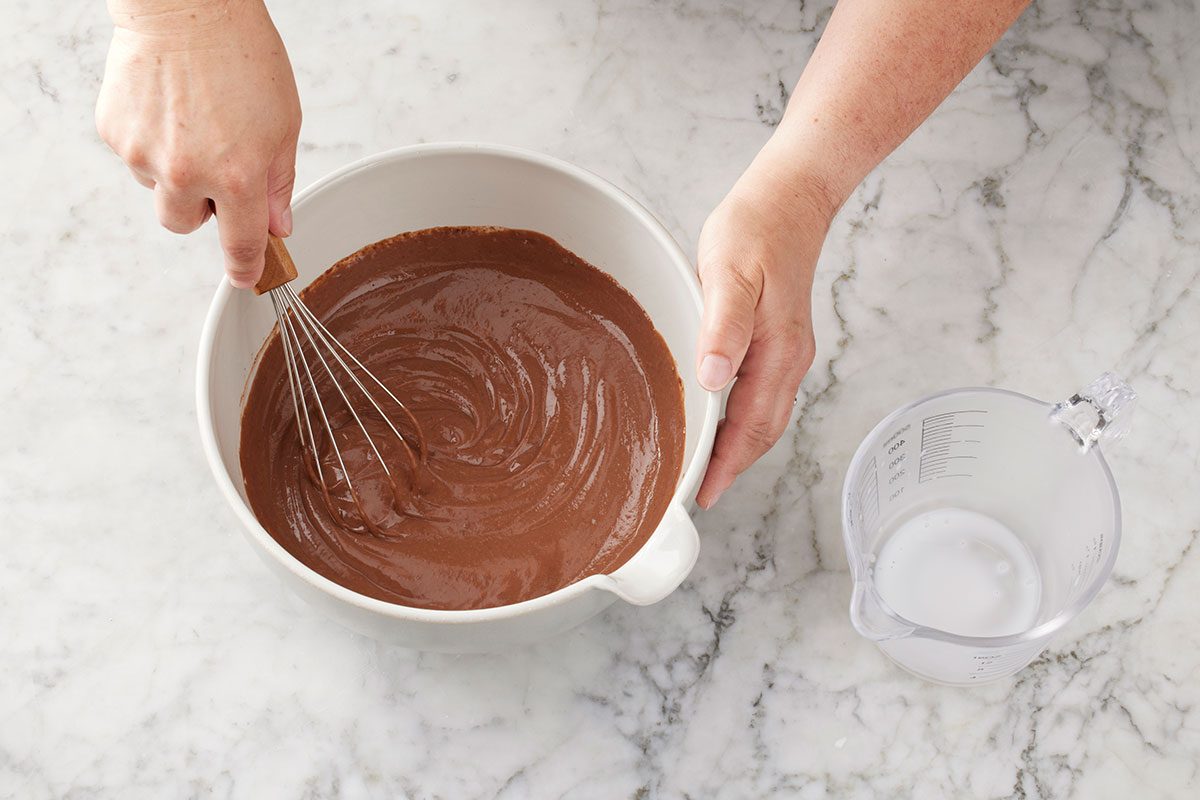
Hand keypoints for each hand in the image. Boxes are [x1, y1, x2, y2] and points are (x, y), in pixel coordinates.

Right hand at [96, 0, 300, 286]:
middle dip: (202, 208)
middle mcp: (187, 173)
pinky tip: (168, 108)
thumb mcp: (283, 124)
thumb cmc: (241, 57)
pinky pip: (135, 157)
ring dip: (175, 172)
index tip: (246, 280)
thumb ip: (278, 183)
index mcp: (237, 177)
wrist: (186, 8)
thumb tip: (276, 226)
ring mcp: (144, 155)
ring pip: (158, 190)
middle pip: (185, 225)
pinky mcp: (115, 133)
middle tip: (216, 167)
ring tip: (193, 123)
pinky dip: (151, 142)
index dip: (245, 269)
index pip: (240, 244)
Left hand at [694, 165, 834, 508]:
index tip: (704, 495)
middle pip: (762, 430)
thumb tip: (714, 380)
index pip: (753, 426)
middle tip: (697, 493)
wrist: (789, 197)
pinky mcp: (777, 337)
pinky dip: (740, 417)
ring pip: (763, 414)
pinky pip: (760, 392)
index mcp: (779, 352)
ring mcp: (786, 350)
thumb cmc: (756, 230)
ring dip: (738, 445)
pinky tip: (717, 418)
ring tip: (704, 467)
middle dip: (733, 466)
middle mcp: (789, 358)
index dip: (728, 465)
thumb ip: (722, 329)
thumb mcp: (730, 274)